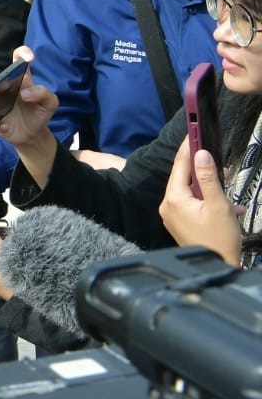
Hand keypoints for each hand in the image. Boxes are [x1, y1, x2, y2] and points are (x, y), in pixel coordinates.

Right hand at [0, 47, 55, 150]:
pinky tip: (4, 125)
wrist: (32, 135)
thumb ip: (43, 93)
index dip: (22, 53)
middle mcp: (7, 88)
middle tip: (6, 86)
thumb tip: (24, 93)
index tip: (28, 57)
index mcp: (22, 80)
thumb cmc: (40, 113)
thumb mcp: (50, 103)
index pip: (19, 60)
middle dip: (1, 79)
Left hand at [160, 138, 242, 264]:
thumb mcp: (218, 205)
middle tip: (214, 154)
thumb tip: (202, 154)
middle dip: (202, 167)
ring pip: (191, 191)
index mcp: (175, 199)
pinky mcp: (180, 222)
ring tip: (226, 190)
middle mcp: (168, 206)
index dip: (189, 147)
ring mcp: (173, 215)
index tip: (194, 131)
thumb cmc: (219, 240)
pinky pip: (193, 204)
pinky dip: (209, 201)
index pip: (180, 165)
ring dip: (210, 188)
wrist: (218, 267)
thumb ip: (209, 178)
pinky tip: (229, 208)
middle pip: (184, 177)